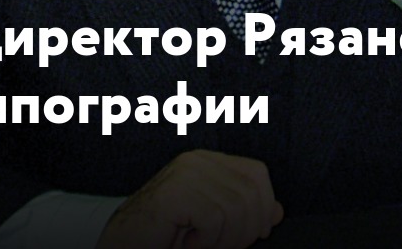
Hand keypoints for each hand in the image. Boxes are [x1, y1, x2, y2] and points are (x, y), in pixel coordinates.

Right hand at [97, 150, 283, 248]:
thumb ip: (243, 214)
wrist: (124, 246)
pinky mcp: (174, 192)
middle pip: (251, 193)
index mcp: (208, 162)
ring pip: (236, 209)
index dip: (264, 206)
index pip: (257, 173)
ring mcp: (184, 173)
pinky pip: (214, 219)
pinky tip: (187, 243)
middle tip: (220, 246)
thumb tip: (277, 211)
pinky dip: (206, 242)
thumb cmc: (164, 237)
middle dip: (245, 231)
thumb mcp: (214, 225)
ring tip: (200, 245)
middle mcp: (197, 161)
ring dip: (224, 241)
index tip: (256, 234)